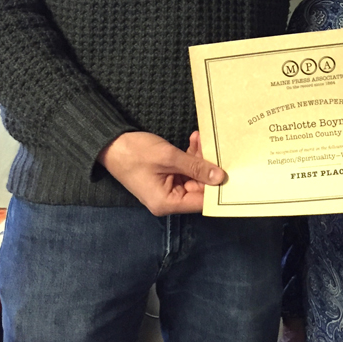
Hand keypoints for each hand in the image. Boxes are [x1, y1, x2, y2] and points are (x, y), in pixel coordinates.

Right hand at [98, 129, 225, 215]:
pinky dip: (190, 156)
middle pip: (198, 188)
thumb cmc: (134, 153)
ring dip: (199, 157)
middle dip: (208, 166)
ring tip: (202, 138)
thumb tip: (220, 177)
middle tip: (215, 146)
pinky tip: (194, 140)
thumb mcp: (168, 157)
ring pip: (193, 176)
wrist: (109, 144)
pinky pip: (184, 170)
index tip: (233, 172)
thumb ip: (195, 167)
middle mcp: (168, 200)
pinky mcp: (166, 177)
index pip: (200, 201)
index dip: (216, 188)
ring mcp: (167, 188)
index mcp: (167, 203)